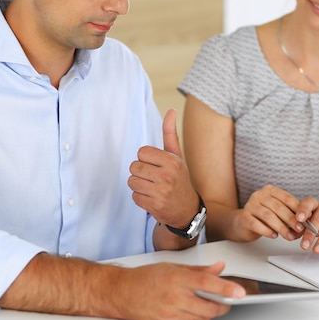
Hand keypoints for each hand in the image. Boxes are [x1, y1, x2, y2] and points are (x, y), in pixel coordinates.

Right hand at [118, 261, 243, 319]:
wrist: (123, 293)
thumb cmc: (146, 278)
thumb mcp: (173, 267)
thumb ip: (199, 269)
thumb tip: (219, 268)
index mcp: (178, 279)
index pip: (208, 283)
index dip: (226, 289)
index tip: (240, 292)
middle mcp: (175, 297)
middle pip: (210, 308)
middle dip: (222, 306)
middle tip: (226, 300)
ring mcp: (171, 314)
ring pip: (202, 318)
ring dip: (208, 312)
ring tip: (204, 302)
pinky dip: (194, 318)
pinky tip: (188, 309)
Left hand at [128, 109, 198, 227]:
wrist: (186, 209)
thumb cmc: (178, 178)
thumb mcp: (176, 156)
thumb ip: (170, 133)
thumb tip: (171, 110)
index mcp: (172, 161)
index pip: (141, 152)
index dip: (146, 159)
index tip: (156, 166)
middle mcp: (167, 175)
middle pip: (134, 167)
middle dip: (141, 172)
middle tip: (154, 178)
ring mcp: (161, 192)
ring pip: (132, 181)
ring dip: (139, 186)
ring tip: (153, 188)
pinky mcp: (154, 205)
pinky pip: (134, 196)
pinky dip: (140, 198)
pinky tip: (153, 198)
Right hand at [237, 184, 304, 241]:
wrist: (245, 223)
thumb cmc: (266, 217)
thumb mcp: (279, 211)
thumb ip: (291, 213)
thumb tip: (309, 219)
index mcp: (270, 190)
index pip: (286, 198)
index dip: (298, 209)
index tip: (306, 220)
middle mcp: (259, 195)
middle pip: (278, 207)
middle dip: (290, 219)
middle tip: (299, 230)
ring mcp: (250, 205)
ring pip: (268, 216)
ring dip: (281, 227)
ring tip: (289, 236)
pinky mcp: (244, 216)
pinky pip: (257, 224)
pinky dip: (267, 231)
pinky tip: (274, 236)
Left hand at [295, 198, 318, 256]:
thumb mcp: (313, 217)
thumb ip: (301, 225)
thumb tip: (289, 235)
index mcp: (315, 204)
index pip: (308, 203)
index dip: (303, 210)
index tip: (298, 219)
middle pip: (318, 219)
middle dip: (310, 233)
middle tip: (304, 245)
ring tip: (316, 251)